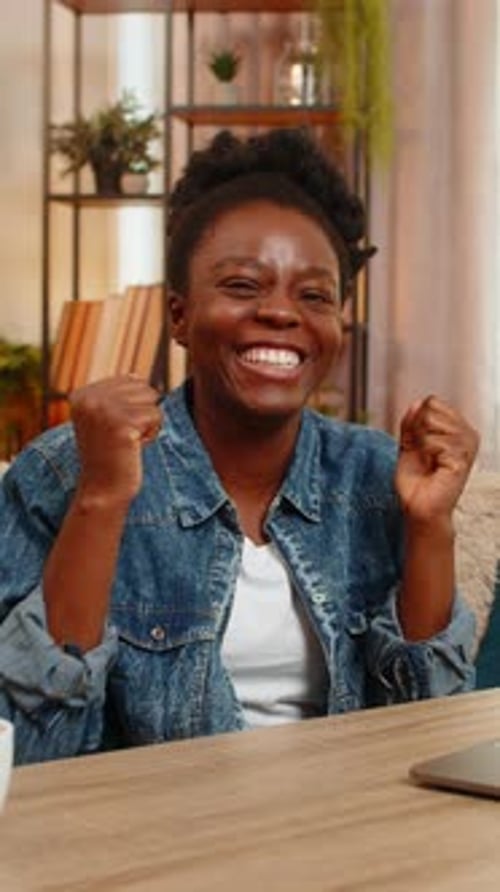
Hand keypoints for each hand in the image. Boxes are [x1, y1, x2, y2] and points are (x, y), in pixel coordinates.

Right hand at [70, 375, 162, 505]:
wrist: (102, 491)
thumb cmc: (110, 456)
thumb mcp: (105, 419)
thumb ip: (117, 395)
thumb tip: (139, 375)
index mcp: (82, 394)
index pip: (132, 379)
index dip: (133, 406)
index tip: (114, 429)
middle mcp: (89, 398)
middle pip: (144, 387)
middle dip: (143, 413)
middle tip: (123, 437)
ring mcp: (104, 410)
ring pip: (152, 400)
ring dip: (148, 424)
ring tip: (128, 442)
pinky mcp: (122, 425)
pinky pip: (156, 416)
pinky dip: (152, 434)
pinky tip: (133, 448)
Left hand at [395, 395, 478, 527]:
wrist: (418, 507)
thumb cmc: (416, 480)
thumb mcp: (408, 445)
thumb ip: (411, 423)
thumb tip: (416, 402)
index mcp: (458, 429)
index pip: (432, 402)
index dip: (416, 423)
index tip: (420, 446)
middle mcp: (468, 434)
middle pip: (432, 407)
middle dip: (418, 432)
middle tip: (424, 456)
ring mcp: (468, 445)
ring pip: (431, 421)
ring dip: (421, 444)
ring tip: (429, 462)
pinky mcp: (463, 457)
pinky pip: (433, 441)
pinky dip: (425, 453)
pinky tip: (434, 468)